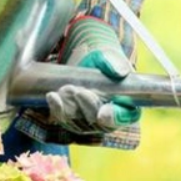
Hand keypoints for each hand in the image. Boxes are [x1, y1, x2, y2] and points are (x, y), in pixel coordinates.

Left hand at [46, 17, 140, 133]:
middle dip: (87, 107)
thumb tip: (119, 72)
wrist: (87, 61)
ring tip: (65, 87)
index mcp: (127, 105)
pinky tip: (52, 96)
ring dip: (71, 107)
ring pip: (79, 123)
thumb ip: (115, 64)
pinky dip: (58, 109)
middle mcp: (110, 119)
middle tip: (78, 91)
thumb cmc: (103, 60)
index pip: (124, 117)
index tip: (102, 114)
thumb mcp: (109, 57)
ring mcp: (91, 122)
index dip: (114, 117)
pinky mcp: (74, 121)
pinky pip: (65, 120)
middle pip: (99, 123)